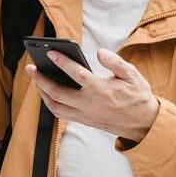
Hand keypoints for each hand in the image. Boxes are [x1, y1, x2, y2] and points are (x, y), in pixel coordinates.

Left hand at [28, 47, 159, 142]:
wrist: (144, 124)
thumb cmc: (138, 96)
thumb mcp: (133, 76)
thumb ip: (116, 62)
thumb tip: (99, 52)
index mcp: (102, 90)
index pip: (77, 74)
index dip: (62, 62)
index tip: (50, 52)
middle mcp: (90, 104)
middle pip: (58, 93)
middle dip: (41, 80)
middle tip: (30, 67)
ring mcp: (85, 115)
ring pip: (56, 106)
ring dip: (42, 93)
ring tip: (36, 79)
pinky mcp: (84, 121)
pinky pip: (61, 114)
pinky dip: (51, 103)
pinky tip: (47, 92)